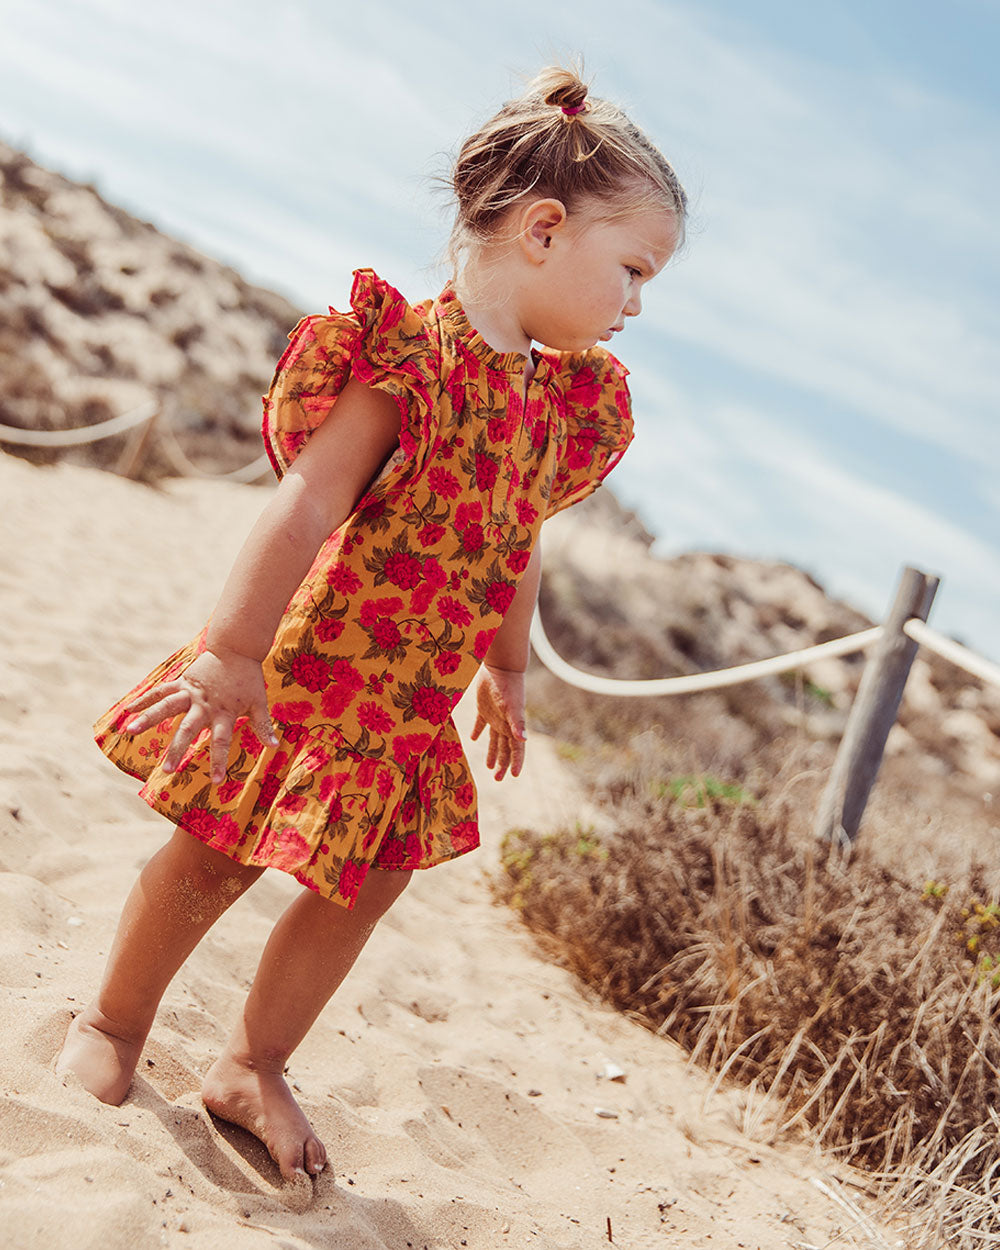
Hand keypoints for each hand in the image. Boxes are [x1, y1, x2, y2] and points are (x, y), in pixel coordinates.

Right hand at [123, 646, 277, 782]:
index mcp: (223, 712)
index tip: (216, 781)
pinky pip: (160, 691)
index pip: (221, 741)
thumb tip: (274, 747)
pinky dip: (144, 700)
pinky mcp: (182, 682)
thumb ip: (263, 726)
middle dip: (177, 750)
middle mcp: (204, 704)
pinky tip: (128, 711)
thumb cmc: (248, 678)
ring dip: (148, 719)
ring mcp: (191, 692)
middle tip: (166, 770)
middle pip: (188, 729)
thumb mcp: (258, 702)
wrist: (237, 648)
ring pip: (166, 707)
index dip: (219, 761)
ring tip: (130, 731)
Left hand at [470, 665, 525, 780]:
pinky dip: (477, 731)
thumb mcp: (512, 706)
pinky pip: (480, 724)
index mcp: (512, 726)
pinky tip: (473, 739)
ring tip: (489, 766)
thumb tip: (523, 739)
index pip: (516, 749)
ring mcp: (495, 717)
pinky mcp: (484, 708)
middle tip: (498, 778)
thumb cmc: (508, 687)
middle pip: (505, 748)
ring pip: (494, 740)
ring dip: (493, 752)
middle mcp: (505, 724)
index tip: (513, 776)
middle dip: (503, 763)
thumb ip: (517, 723)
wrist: (501, 667)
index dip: (515, 763)